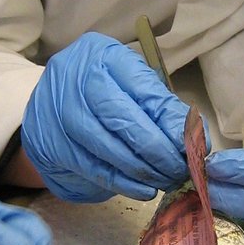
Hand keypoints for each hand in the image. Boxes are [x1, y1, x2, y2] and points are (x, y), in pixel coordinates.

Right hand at [21, 32, 191, 202]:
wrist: (47, 107)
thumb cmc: (101, 94)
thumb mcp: (131, 87)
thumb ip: (160, 108)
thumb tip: (196, 141)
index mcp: (102, 55)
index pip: (143, 89)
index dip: (171, 122)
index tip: (195, 146)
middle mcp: (74, 77)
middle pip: (122, 118)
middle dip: (157, 150)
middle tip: (180, 170)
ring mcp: (56, 110)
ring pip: (106, 147)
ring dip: (142, 170)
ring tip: (166, 180)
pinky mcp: (49, 143)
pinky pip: (91, 168)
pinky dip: (122, 182)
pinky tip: (143, 189)